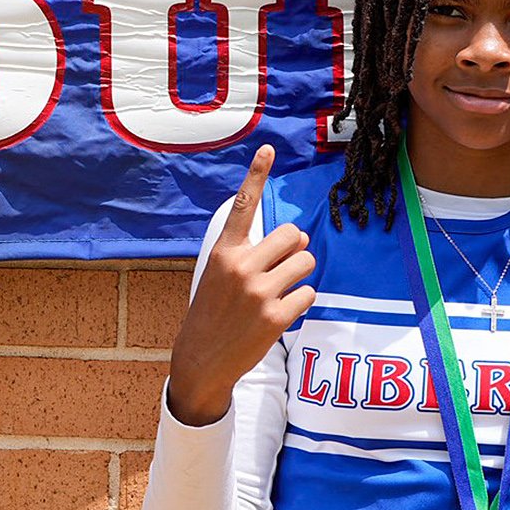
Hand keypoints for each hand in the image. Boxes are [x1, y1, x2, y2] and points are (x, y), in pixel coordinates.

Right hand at [167, 145, 316, 425]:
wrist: (201, 360)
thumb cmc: (213, 313)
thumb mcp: (218, 275)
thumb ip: (250, 253)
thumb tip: (301, 239)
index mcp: (223, 252)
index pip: (243, 206)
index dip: (256, 175)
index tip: (268, 149)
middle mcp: (241, 267)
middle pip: (294, 236)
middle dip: (295, 249)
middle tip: (282, 267)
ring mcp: (259, 292)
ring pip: (306, 263)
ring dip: (300, 276)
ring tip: (278, 292)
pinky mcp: (275, 317)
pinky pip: (308, 294)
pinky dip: (300, 302)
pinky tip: (279, 314)